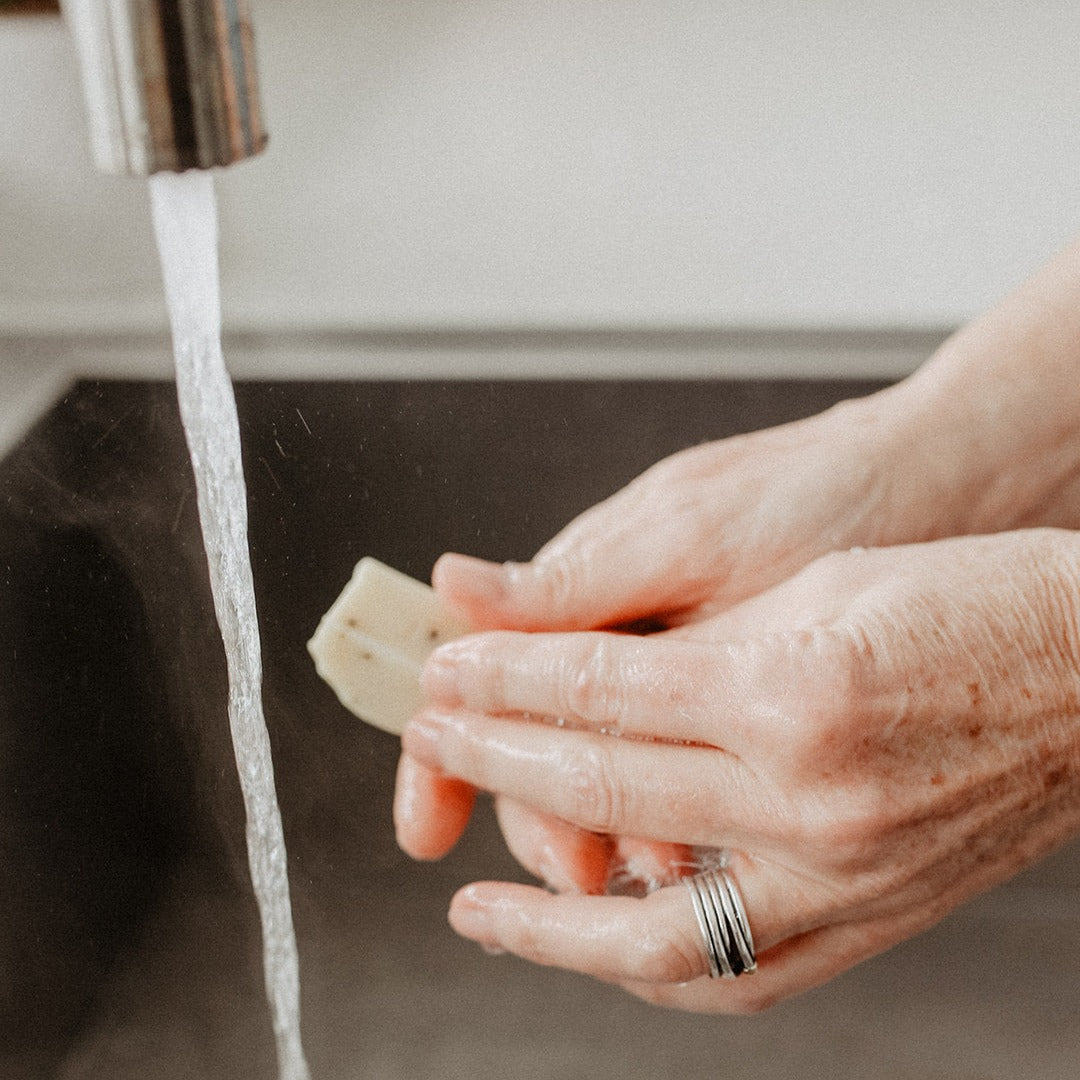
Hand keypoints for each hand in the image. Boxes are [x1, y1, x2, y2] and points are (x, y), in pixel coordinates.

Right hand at [394, 377, 974, 882]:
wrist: (941, 495)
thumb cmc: (811, 491)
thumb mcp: (689, 536)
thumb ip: (574, 582)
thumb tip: (447, 588)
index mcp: (587, 590)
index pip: (485, 677)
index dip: (445, 748)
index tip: (426, 824)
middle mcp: (621, 642)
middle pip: (540, 748)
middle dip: (538, 817)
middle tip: (576, 870)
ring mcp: (677, 682)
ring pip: (608, 779)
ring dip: (613, 830)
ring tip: (657, 863)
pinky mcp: (735, 712)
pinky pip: (681, 784)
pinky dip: (678, 824)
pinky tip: (697, 848)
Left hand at [401, 529, 1079, 1010]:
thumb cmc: (965, 603)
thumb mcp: (813, 589)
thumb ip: (688, 644)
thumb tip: (578, 673)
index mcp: (788, 689)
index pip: (595, 690)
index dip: (501, 677)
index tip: (445, 672)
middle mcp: (810, 797)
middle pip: (600, 788)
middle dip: (494, 756)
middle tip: (432, 740)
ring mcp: (842, 876)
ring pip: (650, 930)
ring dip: (546, 921)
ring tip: (478, 908)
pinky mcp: (870, 919)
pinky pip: (734, 975)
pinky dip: (647, 969)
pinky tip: (598, 952)